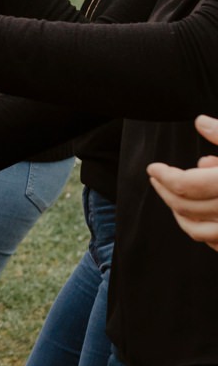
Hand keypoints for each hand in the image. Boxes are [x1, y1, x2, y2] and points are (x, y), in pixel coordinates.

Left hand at [147, 114, 217, 249]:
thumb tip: (199, 121)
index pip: (185, 184)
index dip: (164, 176)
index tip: (153, 168)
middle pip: (185, 205)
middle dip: (165, 191)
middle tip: (155, 179)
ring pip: (195, 229)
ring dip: (177, 213)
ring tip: (169, 197)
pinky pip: (213, 243)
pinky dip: (199, 231)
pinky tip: (193, 218)